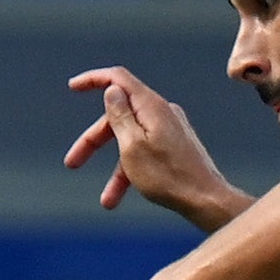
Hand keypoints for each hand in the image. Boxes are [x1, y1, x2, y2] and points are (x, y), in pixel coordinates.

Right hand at [63, 67, 245, 226]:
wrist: (206, 200)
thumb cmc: (168, 176)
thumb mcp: (132, 146)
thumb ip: (119, 115)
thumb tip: (112, 90)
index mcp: (151, 106)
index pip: (118, 78)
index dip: (93, 79)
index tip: (73, 87)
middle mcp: (162, 112)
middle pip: (118, 116)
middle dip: (93, 141)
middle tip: (73, 163)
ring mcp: (170, 129)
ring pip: (130, 139)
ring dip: (113, 168)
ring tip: (106, 199)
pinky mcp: (175, 145)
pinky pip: (145, 151)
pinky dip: (130, 170)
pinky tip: (121, 197)